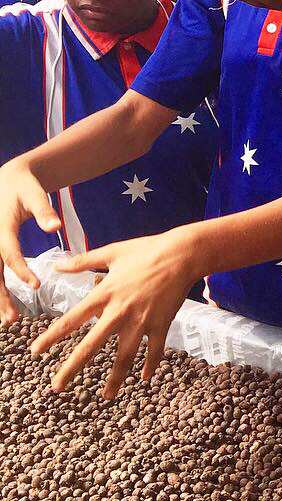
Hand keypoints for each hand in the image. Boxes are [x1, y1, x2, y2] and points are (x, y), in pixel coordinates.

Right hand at [0, 160, 55, 325]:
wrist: (7, 179)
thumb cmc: (23, 186)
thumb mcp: (35, 193)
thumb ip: (44, 211)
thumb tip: (56, 228)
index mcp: (1, 227)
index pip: (9, 253)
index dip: (21, 270)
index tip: (36, 285)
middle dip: (1, 296)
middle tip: (12, 319)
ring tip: (8, 320)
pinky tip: (3, 307)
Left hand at [29, 228, 199, 397]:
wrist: (182, 254)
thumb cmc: (146, 250)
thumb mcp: (112, 252)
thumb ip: (82, 261)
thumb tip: (56, 265)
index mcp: (105, 293)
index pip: (71, 319)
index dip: (51, 336)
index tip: (35, 352)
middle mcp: (120, 312)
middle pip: (91, 346)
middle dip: (72, 368)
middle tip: (56, 387)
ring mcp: (142, 320)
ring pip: (125, 357)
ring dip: (115, 379)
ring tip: (107, 396)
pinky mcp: (162, 324)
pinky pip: (155, 350)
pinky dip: (151, 365)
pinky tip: (146, 378)